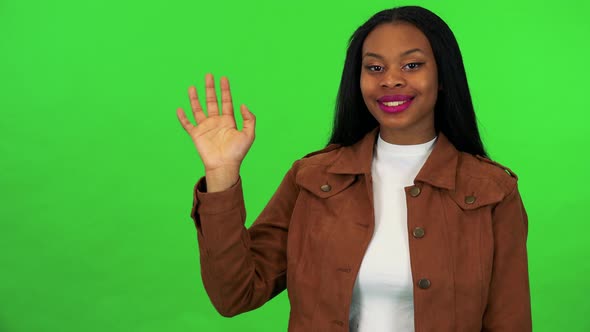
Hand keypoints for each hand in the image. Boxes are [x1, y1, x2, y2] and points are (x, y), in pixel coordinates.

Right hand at [177, 73, 254, 190]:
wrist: (224, 166)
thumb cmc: (237, 152)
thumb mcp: (249, 134)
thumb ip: (249, 119)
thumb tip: (243, 105)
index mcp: (228, 121)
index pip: (226, 101)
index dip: (225, 90)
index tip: (224, 78)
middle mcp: (216, 122)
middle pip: (212, 101)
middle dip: (210, 88)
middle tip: (209, 75)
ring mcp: (205, 128)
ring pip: (198, 109)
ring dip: (195, 98)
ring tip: (192, 87)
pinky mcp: (196, 135)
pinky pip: (187, 124)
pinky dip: (183, 117)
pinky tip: (180, 108)